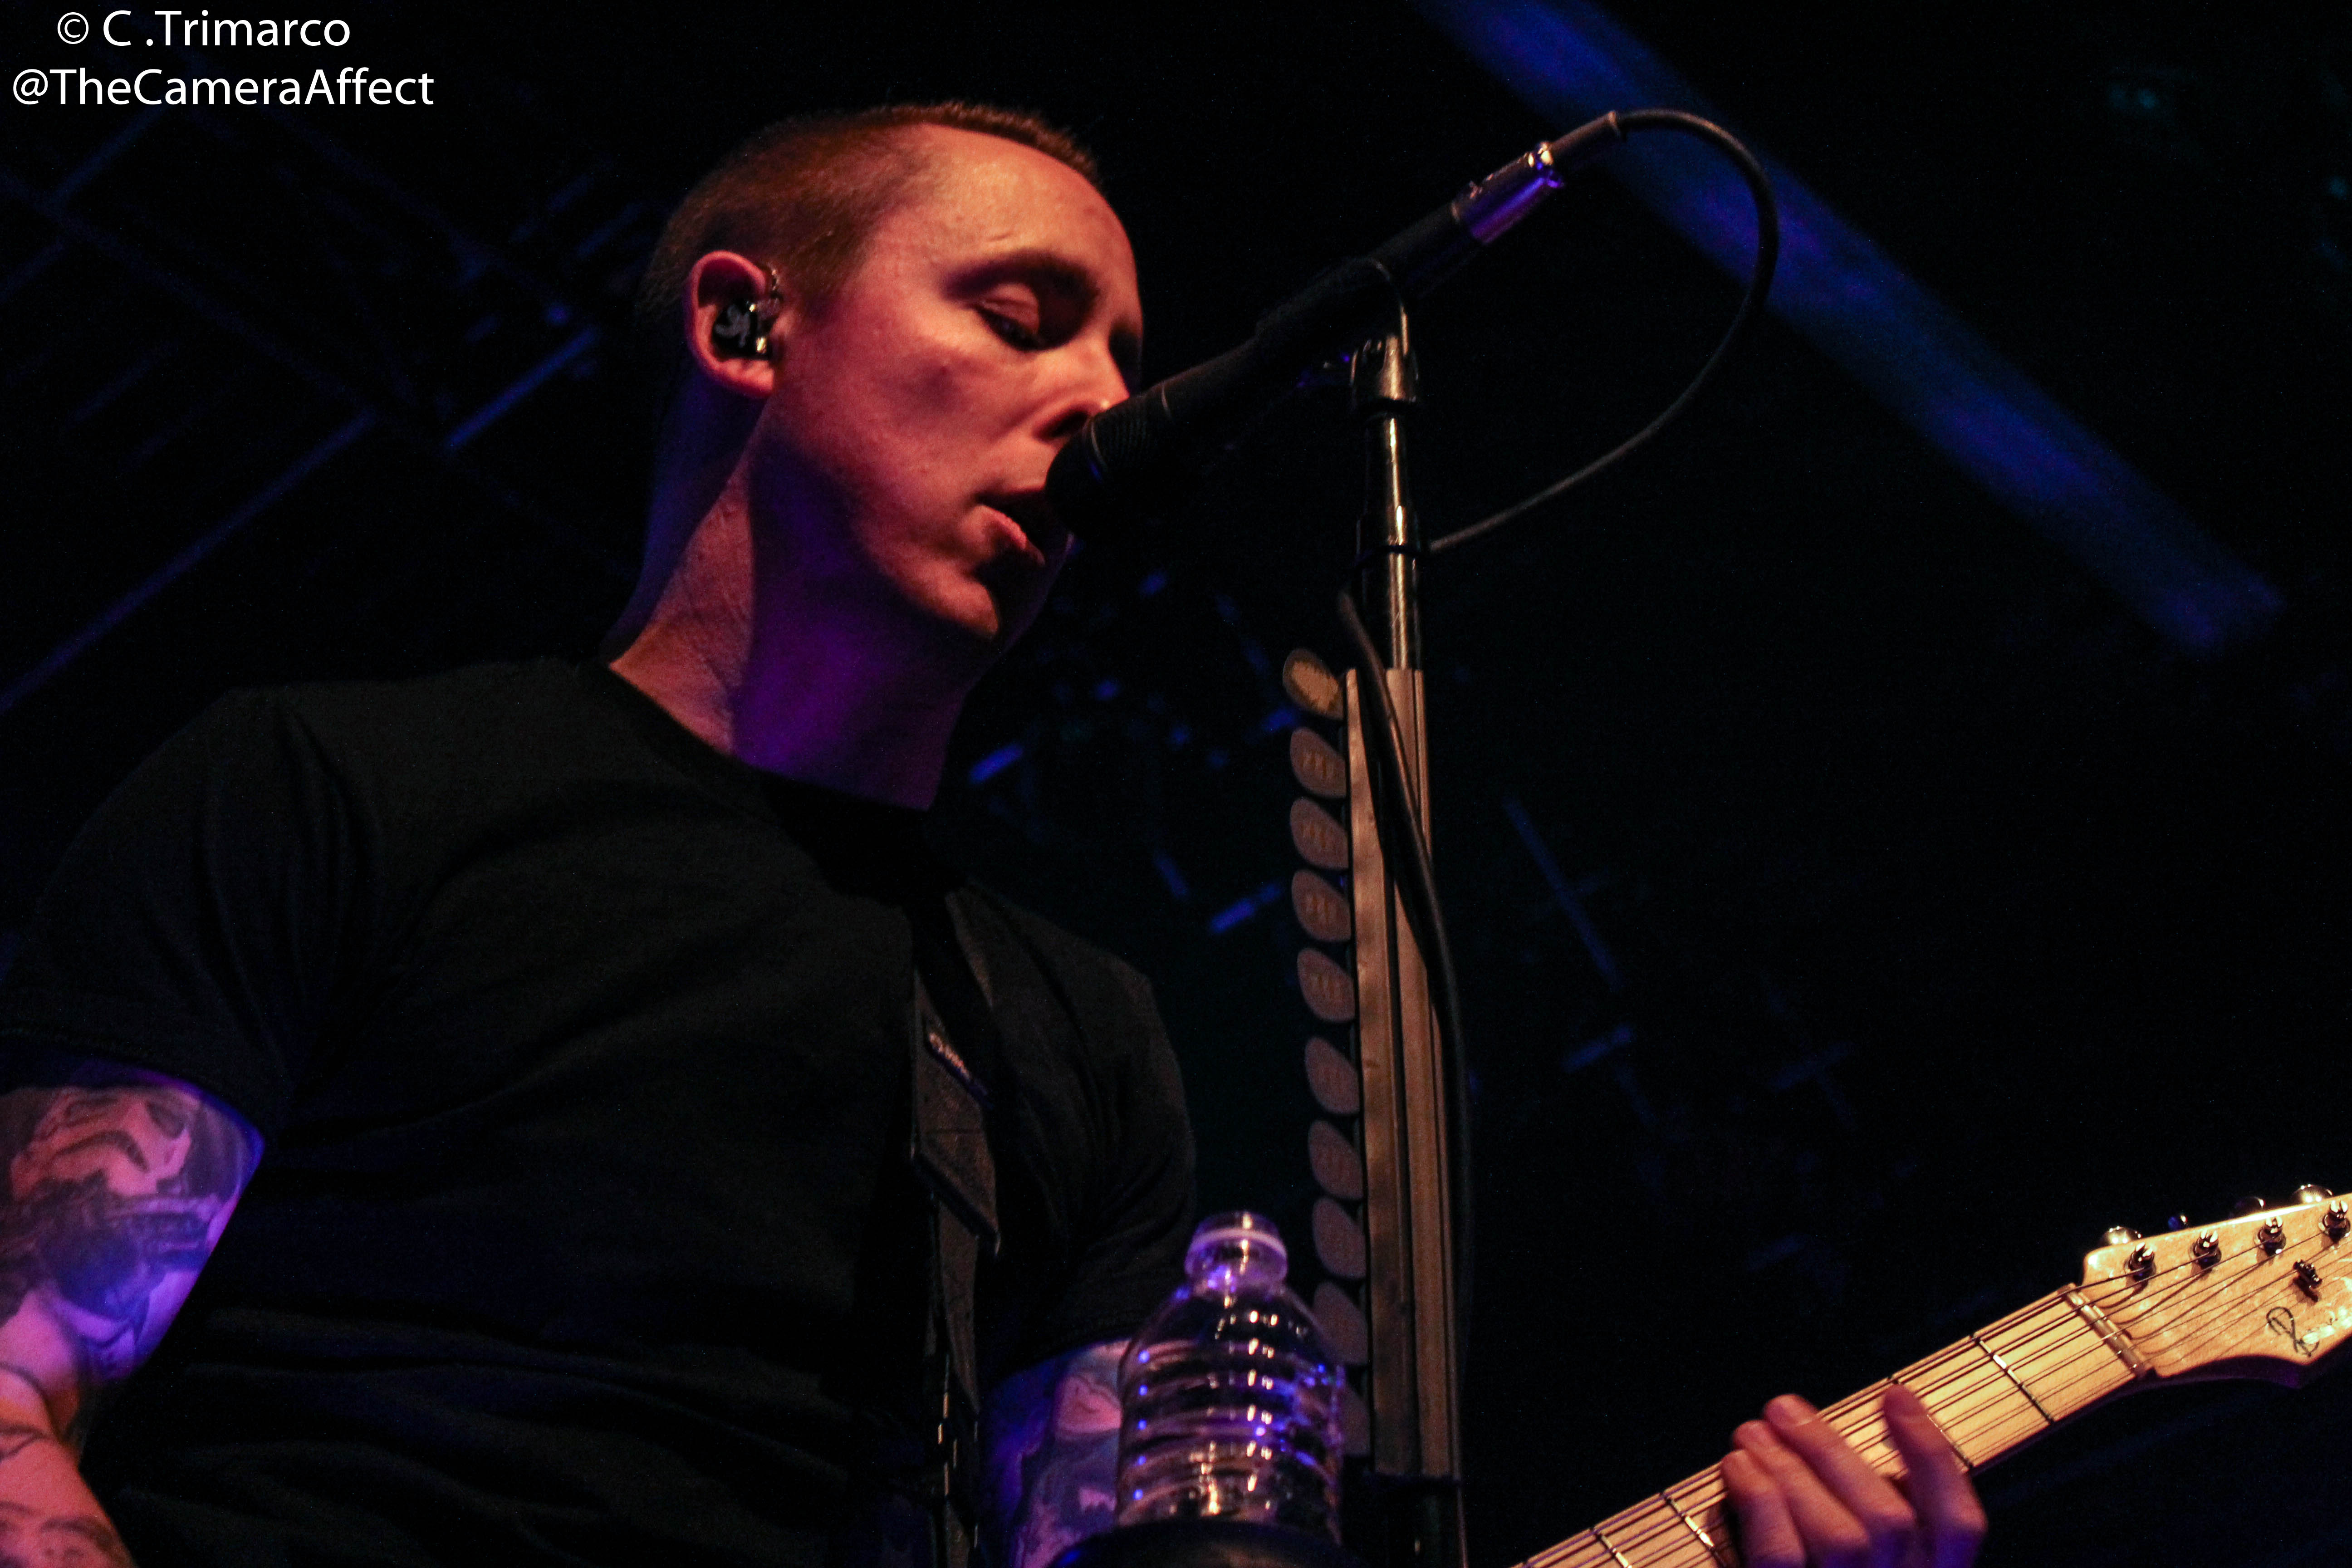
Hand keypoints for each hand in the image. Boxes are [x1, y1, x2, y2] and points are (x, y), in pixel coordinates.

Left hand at [1719, 1386, 1985, 1567]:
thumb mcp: (1870, 1565)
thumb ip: (1867, 1527)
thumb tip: (1829, 1455)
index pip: (1961, 1525)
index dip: (1933, 1455)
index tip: (1894, 1395)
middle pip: (1888, 1518)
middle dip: (1832, 1452)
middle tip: (1783, 1408)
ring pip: (1841, 1536)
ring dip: (1791, 1470)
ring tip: (1751, 1434)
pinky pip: (1782, 1560)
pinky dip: (1760, 1505)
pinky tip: (1737, 1469)